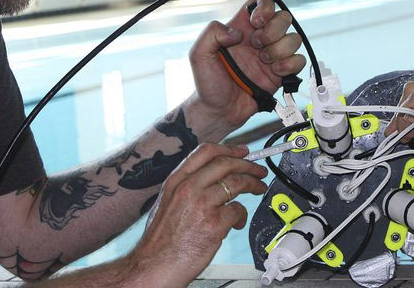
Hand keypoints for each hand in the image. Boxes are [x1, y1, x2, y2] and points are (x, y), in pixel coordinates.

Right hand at [130, 144, 267, 286]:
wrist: (155, 264)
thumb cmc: (160, 239)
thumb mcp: (167, 201)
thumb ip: (187, 186)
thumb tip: (211, 179)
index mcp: (176, 180)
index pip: (206, 151)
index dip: (228, 148)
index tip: (241, 151)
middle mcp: (189, 188)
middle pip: (225, 164)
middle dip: (247, 164)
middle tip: (258, 169)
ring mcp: (202, 204)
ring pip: (237, 183)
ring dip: (253, 184)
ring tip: (259, 188)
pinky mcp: (214, 224)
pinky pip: (238, 211)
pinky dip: (242, 215)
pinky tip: (237, 222)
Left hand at [188, 0, 305, 131]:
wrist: (219, 111)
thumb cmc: (208, 83)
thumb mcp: (198, 54)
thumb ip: (212, 33)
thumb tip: (238, 33)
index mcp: (240, 29)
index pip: (260, 3)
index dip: (265, 6)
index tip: (256, 22)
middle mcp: (258, 39)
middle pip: (283, 17)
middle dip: (273, 30)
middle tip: (256, 45)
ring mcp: (272, 55)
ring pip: (294, 38)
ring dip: (280, 49)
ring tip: (263, 61)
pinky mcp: (281, 73)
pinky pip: (299, 60)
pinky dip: (290, 64)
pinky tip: (275, 72)